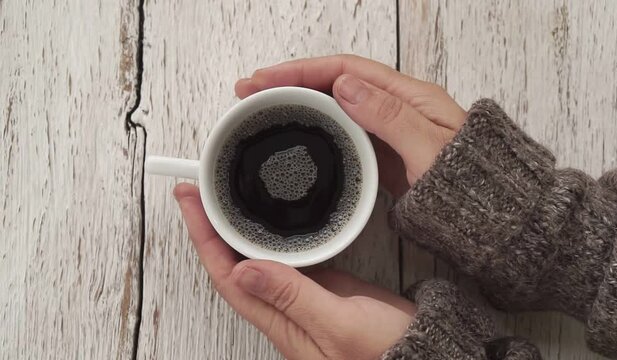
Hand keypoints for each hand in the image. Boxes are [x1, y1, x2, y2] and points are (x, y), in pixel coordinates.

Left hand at [174, 183, 415, 359]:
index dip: (203, 238)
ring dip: (234, 230)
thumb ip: (293, 298)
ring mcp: (301, 298)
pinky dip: (267, 236)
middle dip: (209, 228)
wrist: (422, 351)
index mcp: (280, 322)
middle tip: (198, 190)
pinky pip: (282, 259)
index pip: (227, 277)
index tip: (190, 202)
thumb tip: (244, 271)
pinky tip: (267, 220)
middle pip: (232, 266)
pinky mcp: (321, 288)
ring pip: (254, 260)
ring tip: (221, 199)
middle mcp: (283, 311)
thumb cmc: (385, 352)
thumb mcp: (339, 325)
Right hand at [235, 54, 466, 196]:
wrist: (493, 217)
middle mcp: (395, 108)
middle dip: (290, 83)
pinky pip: (343, 134)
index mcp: (408, 97)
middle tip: (250, 92)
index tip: (266, 78)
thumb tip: (344, 85)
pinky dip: (315, 130)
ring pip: (334, 108)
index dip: (301, 70)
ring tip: (263, 110)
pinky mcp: (384, 154)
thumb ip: (390, 117)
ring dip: (298, 105)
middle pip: (333, 84)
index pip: (345, 70)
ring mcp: (388, 131)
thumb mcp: (430, 149)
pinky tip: (297, 136)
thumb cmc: (471, 185)